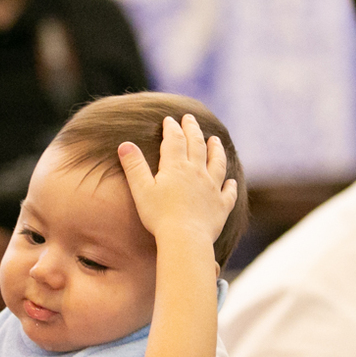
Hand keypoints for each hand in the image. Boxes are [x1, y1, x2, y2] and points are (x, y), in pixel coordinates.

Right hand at [118, 114, 237, 251]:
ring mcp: (212, 188)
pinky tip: (230, 181)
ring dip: (216, 149)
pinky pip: (228, 192)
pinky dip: (229, 185)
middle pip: (197, 145)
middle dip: (193, 130)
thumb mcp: (141, 190)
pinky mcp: (221, 206)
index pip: (174, 140)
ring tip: (215, 139)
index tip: (169, 120)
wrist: (185, 238)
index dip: (171, 128)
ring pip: (217, 163)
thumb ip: (134, 166)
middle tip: (190, 118)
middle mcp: (197, 172)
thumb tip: (125, 145)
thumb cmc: (159, 216)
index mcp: (176, 167)